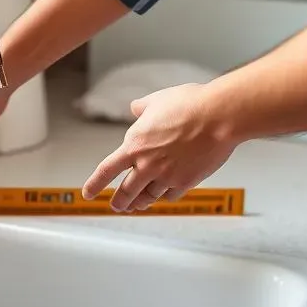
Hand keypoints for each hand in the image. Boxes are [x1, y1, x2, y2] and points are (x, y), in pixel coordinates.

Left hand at [82, 84, 237, 210]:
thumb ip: (142, 108)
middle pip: (126, 192)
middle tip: (117, 206)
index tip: (88, 193)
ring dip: (140, 203)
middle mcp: (147, 165)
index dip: (95, 184)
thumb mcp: (157, 100)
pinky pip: (170, 195)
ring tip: (137, 206)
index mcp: (134, 145)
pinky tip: (164, 196)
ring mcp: (166, 176)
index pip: (106, 170)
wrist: (218, 117)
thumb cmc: (190, 105)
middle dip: (119, 202)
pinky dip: (165, 196)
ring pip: (148, 197)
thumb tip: (135, 108)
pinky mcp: (186, 182)